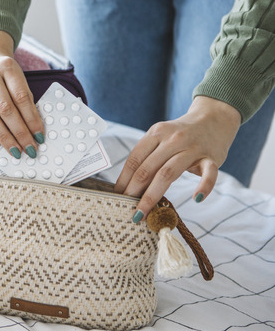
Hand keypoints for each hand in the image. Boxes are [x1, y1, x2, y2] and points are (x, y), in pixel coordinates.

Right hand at [0, 31, 44, 158]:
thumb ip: (24, 98)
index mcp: (7, 67)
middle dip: (19, 132)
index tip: (39, 136)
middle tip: (29, 148)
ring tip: (14, 150)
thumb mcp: (17, 77)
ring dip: (2, 136)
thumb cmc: (4, 71)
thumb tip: (32, 129)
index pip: (22, 97)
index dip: (32, 119)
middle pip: (5, 108)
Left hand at [115, 96, 241, 221]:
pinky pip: (209, 173)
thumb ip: (149, 157)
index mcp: (156, 133)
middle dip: (134, 192)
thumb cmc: (181, 134)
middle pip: (148, 169)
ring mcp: (193, 148)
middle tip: (128, 211)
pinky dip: (204, 186)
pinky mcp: (213, 157)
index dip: (123, 180)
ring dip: (153, 195)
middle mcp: (172, 139)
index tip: (117, 197)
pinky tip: (196, 199)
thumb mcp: (162, 138)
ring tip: (144, 213)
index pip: (135, 160)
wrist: (214, 118)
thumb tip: (129, 186)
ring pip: (168, 173)